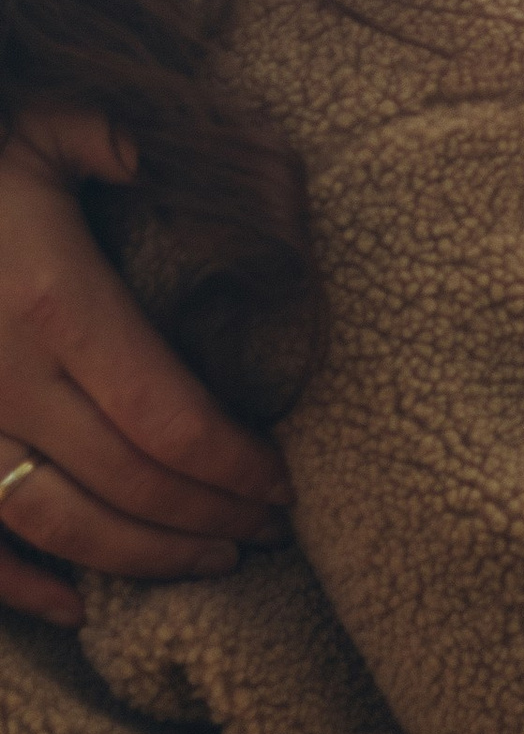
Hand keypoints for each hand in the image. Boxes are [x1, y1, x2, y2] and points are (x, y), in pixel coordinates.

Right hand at [0, 109, 291, 625]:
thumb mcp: (39, 127)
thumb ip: (108, 138)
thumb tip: (154, 157)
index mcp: (56, 305)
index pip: (169, 417)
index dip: (235, 464)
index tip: (285, 481)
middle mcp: (6, 378)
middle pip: (129, 481)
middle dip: (212, 514)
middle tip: (270, 528)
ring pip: (59, 522)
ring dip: (143, 556)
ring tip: (213, 558)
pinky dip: (20, 585)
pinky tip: (76, 606)